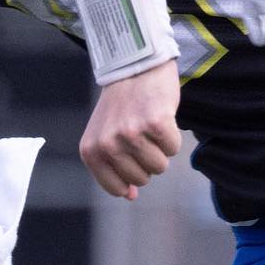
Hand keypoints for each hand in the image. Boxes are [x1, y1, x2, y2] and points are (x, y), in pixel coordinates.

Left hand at [79, 60, 180, 199]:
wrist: (133, 67)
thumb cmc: (120, 106)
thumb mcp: (105, 137)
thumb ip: (112, 167)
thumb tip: (130, 196)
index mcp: (91, 151)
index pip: (116, 188)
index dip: (130, 178)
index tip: (130, 157)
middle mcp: (107, 144)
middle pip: (142, 179)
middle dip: (146, 160)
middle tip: (139, 133)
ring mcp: (131, 134)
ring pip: (160, 166)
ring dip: (160, 148)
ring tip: (148, 125)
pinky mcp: (155, 123)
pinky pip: (174, 148)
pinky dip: (172, 135)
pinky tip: (160, 116)